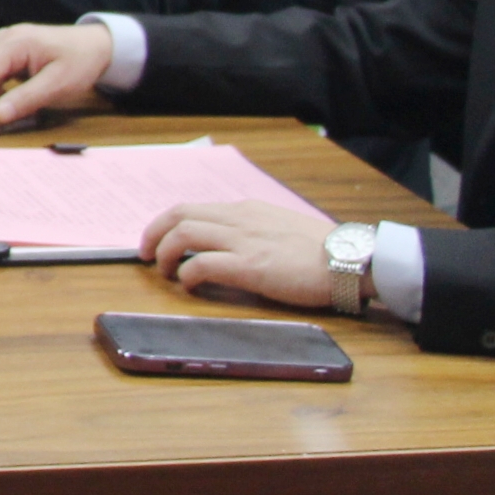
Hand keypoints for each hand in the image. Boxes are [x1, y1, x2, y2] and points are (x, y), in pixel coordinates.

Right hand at [0, 22, 117, 126]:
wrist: (97, 45)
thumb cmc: (81, 61)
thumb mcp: (58, 84)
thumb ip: (26, 99)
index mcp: (14, 42)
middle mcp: (5, 39)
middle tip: (7, 124)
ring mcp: (6, 44)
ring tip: (16, 113)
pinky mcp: (10, 52)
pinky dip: (4, 91)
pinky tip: (19, 101)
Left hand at [142, 202, 339, 308]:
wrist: (350, 259)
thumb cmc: (322, 250)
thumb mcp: (281, 227)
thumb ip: (254, 230)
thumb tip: (230, 243)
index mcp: (246, 209)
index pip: (192, 207)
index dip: (166, 222)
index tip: (155, 238)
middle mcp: (239, 219)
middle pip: (178, 215)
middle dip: (152, 234)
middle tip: (144, 255)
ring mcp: (243, 241)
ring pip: (183, 235)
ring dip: (163, 254)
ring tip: (163, 273)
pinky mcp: (249, 266)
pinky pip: (201, 265)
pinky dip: (185, 275)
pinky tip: (188, 286)